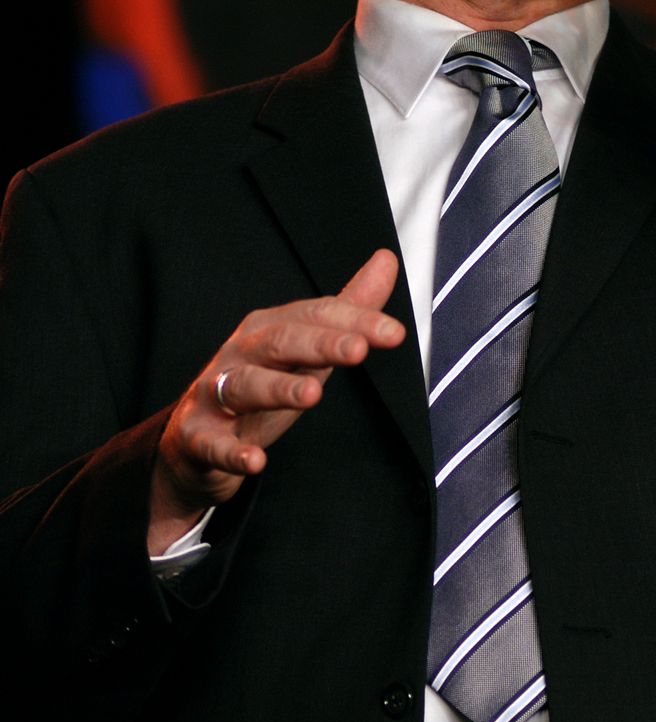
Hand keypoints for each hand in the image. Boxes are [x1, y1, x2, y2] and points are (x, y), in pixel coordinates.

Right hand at [148, 249, 404, 554]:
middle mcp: (240, 354)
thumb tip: (386, 260)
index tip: (394, 333)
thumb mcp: (306, 350)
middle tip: (359, 351)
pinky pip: (212, 443)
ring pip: (244, 385)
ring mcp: (213, 394)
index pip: (314, 316)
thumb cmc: (258, 388)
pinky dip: (232, 452)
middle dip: (320, 344)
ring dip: (278, 388)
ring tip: (312, 394)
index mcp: (268, 330)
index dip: (354, 321)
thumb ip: (346, 310)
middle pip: (280, 342)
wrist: (194, 444)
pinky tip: (255, 461)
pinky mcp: (196, 437)